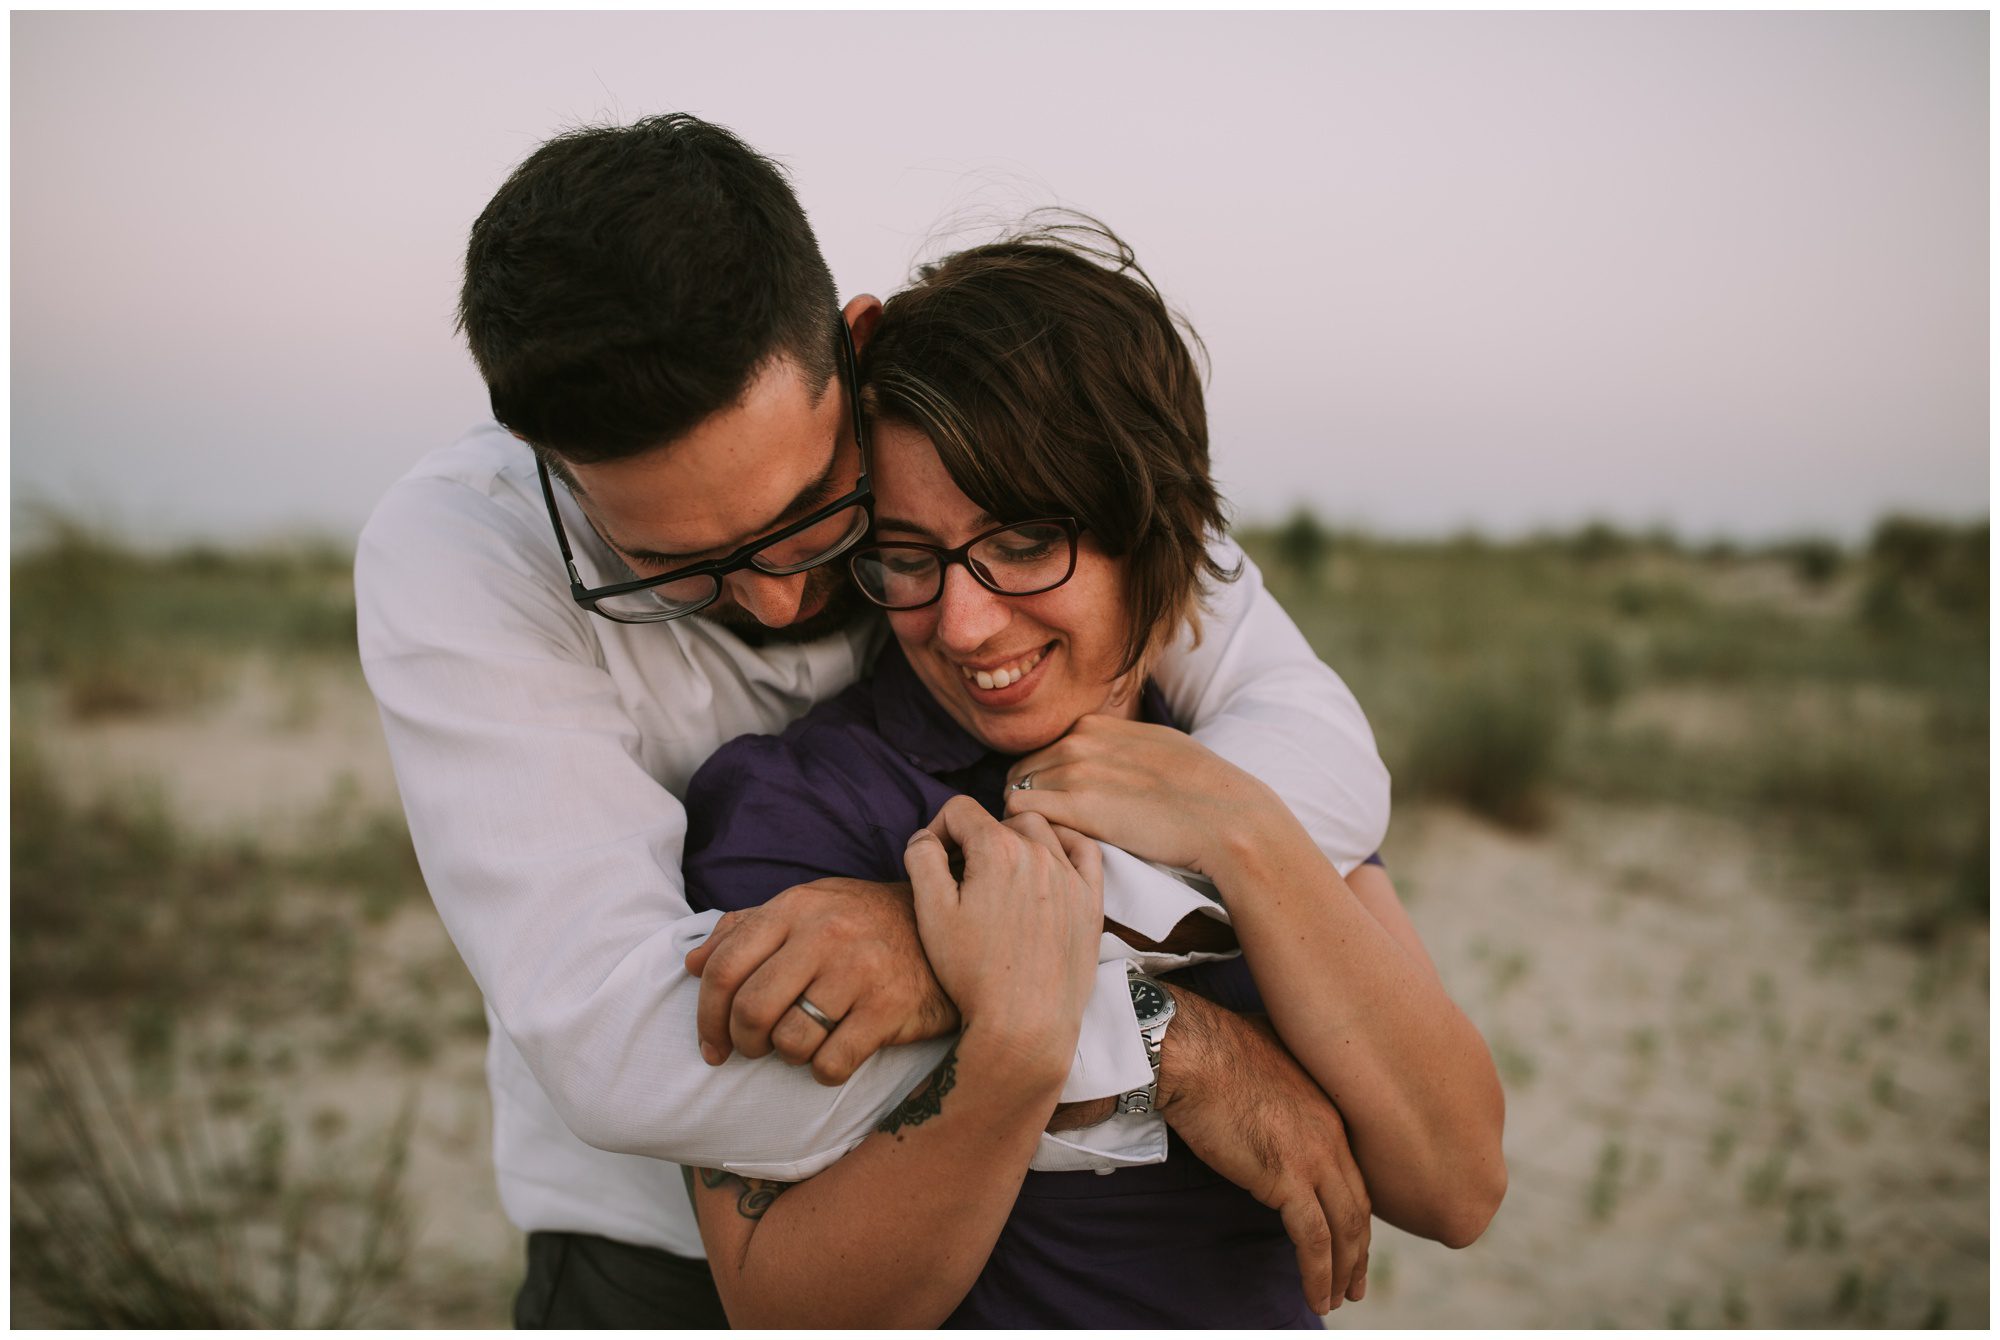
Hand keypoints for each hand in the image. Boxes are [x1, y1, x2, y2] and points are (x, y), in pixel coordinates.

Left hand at [684, 878, 959, 1084]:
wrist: (946, 926)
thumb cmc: (863, 922)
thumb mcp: (807, 907)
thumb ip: (746, 929)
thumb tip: (691, 963)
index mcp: (795, 908)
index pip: (724, 967)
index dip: (705, 1016)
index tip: (711, 1045)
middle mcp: (825, 934)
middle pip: (751, 1010)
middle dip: (743, 1043)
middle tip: (754, 1050)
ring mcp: (860, 970)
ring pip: (790, 1041)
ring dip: (787, 1056)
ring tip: (802, 1045)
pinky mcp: (890, 1007)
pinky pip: (832, 1063)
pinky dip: (823, 1071)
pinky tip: (834, 1056)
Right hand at [902, 797, 1103, 1072]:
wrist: (1024, 1023)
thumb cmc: (973, 972)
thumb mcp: (931, 913)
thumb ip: (922, 858)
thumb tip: (926, 837)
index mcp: (997, 850)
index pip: (960, 811)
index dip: (938, 829)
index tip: (934, 860)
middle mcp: (1039, 853)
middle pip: (1000, 820)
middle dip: (976, 839)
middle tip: (962, 878)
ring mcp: (1070, 875)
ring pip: (1040, 830)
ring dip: (1016, 840)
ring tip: (999, 874)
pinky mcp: (1090, 900)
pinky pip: (1084, 850)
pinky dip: (1064, 845)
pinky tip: (1048, 862)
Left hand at [1002, 715, 1292, 879]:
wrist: (1226, 817)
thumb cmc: (1201, 789)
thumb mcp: (1156, 745)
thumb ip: (1119, 746)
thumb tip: (1102, 757)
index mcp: (1096, 724)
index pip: (1042, 749)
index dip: (1043, 780)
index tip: (1055, 806)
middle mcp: (1080, 740)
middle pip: (1023, 769)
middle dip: (1029, 799)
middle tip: (1045, 833)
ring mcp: (1076, 771)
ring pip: (1016, 791)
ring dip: (1026, 819)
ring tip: (1047, 846)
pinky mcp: (1077, 807)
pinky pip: (1020, 813)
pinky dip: (1026, 831)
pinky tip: (1049, 851)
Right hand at [1157, 987, 1370, 1315]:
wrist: (1190, 1051)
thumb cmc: (1212, 1048)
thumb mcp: (1266, 1056)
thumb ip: (1279, 1079)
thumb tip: (1266, 1080)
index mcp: (1327, 1107)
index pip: (1352, 1171)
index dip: (1354, 1209)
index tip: (1352, 1236)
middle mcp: (1330, 1134)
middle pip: (1357, 1204)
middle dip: (1358, 1249)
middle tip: (1354, 1280)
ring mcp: (1313, 1157)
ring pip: (1344, 1227)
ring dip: (1343, 1270)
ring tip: (1336, 1297)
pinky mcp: (1287, 1178)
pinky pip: (1314, 1239)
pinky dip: (1318, 1272)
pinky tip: (1317, 1294)